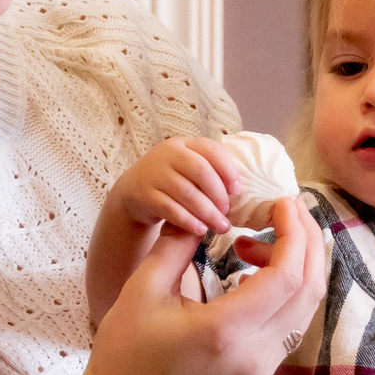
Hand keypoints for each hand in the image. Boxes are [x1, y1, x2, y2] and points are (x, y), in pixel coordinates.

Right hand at [71, 193, 326, 374]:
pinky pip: (291, 323)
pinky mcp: (260, 372)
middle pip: (309, 289)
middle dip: (306, 241)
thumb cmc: (125, 353)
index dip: (293, 232)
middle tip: (286, 209)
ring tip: (258, 239)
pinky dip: (286, 290)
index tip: (280, 202)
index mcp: (226, 330)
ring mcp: (262, 367)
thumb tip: (204, 212)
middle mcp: (255, 353)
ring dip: (297, 266)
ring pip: (305, 307)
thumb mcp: (142, 289)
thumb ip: (177, 245)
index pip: (286, 275)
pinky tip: (252, 273)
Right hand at [109, 136, 245, 237]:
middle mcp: (168, 154)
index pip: (211, 150)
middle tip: (227, 212)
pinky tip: (200, 230)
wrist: (134, 190)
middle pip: (200, 170)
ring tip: (219, 227)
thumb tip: (240, 192)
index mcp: (185, 144)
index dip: (228, 170)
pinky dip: (188, 221)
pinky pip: (170, 209)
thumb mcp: (187, 168)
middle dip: (218, 194)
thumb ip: (210, 172)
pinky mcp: (144, 195)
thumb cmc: (172, 180)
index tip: (238, 190)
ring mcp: (154, 173)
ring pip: (186, 192)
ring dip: (207, 212)